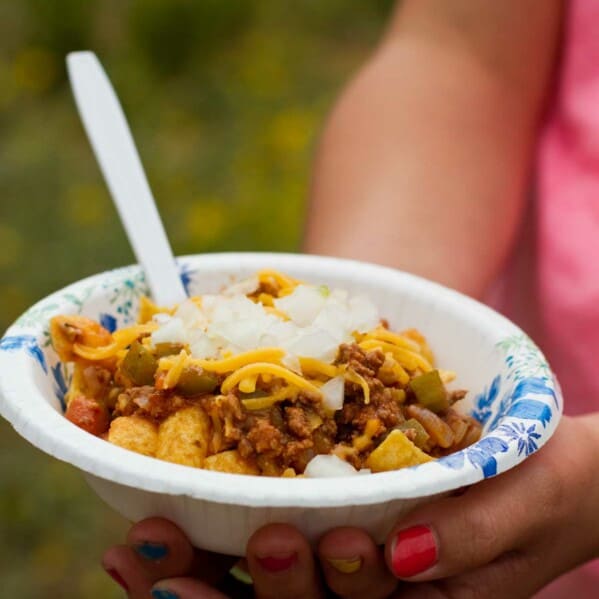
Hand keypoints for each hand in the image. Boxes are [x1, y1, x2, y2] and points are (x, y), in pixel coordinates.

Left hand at [102, 415, 598, 597]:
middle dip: (220, 590)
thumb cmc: (552, 488)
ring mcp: (349, 573)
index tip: (229, 567)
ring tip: (139, 542)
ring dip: (197, 572)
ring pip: (262, 592)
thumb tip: (397, 556)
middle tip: (160, 546)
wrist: (555, 472)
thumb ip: (471, 537)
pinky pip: (268, 545)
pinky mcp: (337, 530)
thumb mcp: (525, 508)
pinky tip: (161, 529)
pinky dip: (212, 542)